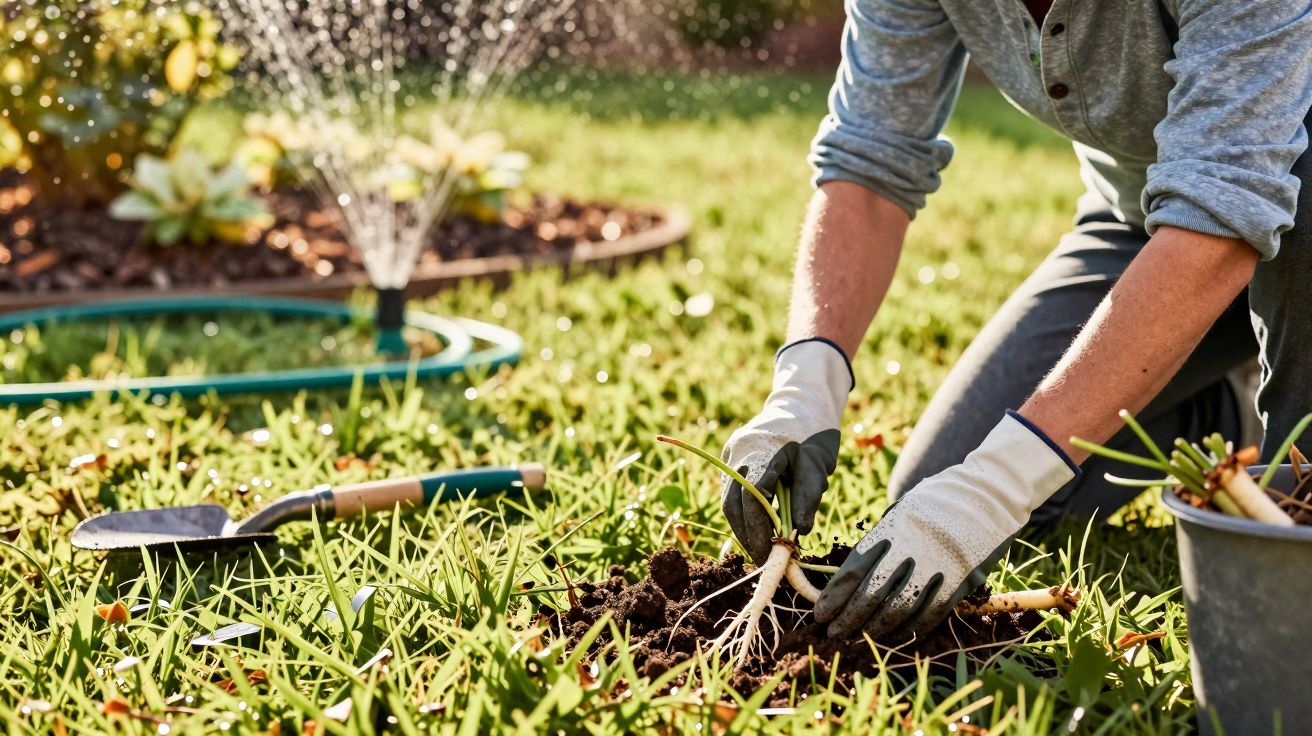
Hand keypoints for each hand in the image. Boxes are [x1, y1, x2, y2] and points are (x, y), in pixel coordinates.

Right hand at [721, 339, 852, 562]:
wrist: (801, 400)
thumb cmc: (814, 431)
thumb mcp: (818, 463)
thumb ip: (808, 497)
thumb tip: (799, 533)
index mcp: (760, 450)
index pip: (751, 499)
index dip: (758, 530)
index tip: (771, 554)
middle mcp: (738, 452)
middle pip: (732, 502)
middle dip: (747, 534)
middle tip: (765, 558)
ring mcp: (732, 453)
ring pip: (729, 498)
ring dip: (743, 525)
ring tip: (763, 547)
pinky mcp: (732, 457)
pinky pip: (733, 490)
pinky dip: (744, 510)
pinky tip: (759, 526)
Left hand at [814, 411, 1078, 638]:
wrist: (990, 494)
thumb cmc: (938, 502)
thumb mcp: (903, 509)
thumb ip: (881, 538)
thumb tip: (852, 574)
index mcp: (893, 526)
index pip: (855, 567)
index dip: (835, 594)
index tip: (821, 612)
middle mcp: (912, 547)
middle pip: (872, 592)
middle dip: (849, 617)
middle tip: (833, 632)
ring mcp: (938, 565)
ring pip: (899, 607)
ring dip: (876, 627)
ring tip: (859, 637)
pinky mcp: (960, 580)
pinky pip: (930, 612)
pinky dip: (910, 627)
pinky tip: (895, 635)